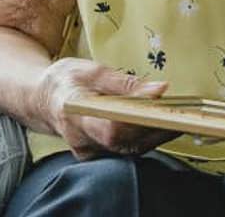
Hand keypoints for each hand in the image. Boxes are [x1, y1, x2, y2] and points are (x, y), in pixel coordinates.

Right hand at [37, 57, 180, 159]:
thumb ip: (124, 82)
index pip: (111, 127)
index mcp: (74, 113)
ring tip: (179, 115)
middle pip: (125, 141)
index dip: (139, 118)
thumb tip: (159, 89)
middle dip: (157, 127)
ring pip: (130, 148)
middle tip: (183, 111)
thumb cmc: (65, 80)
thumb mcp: (91, 70)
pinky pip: (127, 148)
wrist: (42, 99)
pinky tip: (163, 123)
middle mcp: (80, 139)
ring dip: (157, 133)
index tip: (161, 103)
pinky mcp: (99, 153)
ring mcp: (89, 151)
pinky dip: (147, 136)